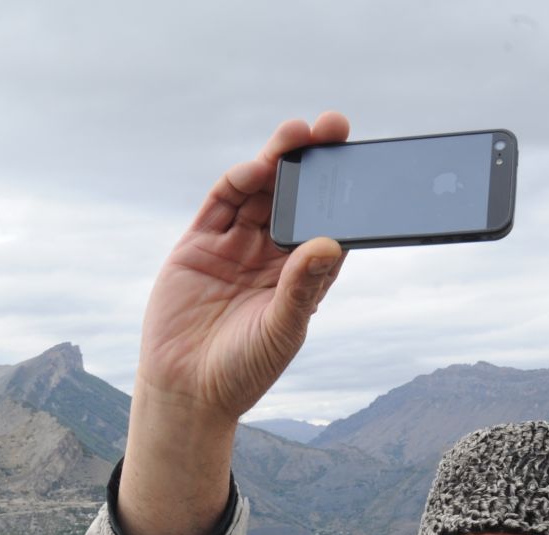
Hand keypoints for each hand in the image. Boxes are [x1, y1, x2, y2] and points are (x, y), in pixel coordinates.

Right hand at [136, 112, 349, 422]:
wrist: (185, 392)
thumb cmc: (242, 371)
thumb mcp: (280, 332)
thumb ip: (302, 289)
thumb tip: (330, 243)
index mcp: (301, 275)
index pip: (327, 221)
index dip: (343, 191)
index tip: (363, 162)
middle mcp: (270, 254)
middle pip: (295, 196)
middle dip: (312, 161)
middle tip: (332, 127)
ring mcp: (233, 246)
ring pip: (259, 191)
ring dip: (277, 161)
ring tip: (295, 136)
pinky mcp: (199, 245)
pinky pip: (221, 203)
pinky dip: (237, 182)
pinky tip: (254, 169)